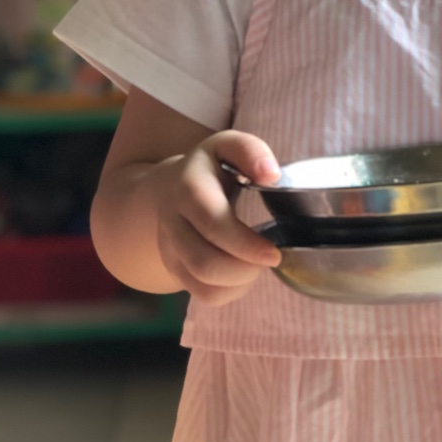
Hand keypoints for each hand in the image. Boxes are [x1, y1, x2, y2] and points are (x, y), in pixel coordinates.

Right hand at [149, 130, 281, 305]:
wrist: (167, 189)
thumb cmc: (210, 167)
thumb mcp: (227, 146)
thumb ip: (250, 151)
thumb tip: (272, 175)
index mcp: (189, 189)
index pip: (214, 224)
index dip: (246, 245)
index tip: (274, 253)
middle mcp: (173, 223)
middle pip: (205, 263)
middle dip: (245, 269)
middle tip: (270, 258)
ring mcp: (170, 250)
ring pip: (202, 286)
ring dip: (239, 284)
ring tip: (256, 265)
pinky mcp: (174, 269)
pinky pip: (202, 296)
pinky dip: (230, 292)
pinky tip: (243, 274)